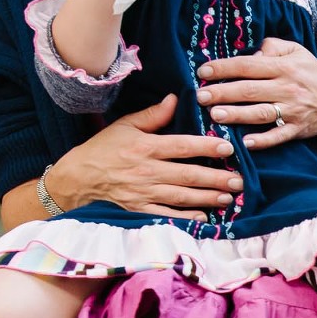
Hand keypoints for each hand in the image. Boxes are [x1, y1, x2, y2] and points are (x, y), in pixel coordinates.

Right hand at [48, 95, 240, 219]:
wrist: (78, 177)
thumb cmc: (104, 148)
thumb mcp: (126, 125)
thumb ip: (153, 115)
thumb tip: (176, 99)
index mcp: (146, 147)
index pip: (182, 146)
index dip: (206, 147)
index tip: (228, 148)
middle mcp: (147, 171)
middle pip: (187, 175)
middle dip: (216, 178)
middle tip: (238, 180)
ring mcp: (144, 193)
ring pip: (182, 197)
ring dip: (207, 197)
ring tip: (228, 197)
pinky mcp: (140, 210)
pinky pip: (167, 216)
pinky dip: (186, 218)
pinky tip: (205, 218)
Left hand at [195, 38, 316, 149]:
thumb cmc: (312, 75)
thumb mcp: (297, 52)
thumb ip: (273, 46)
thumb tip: (252, 51)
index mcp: (283, 67)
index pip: (248, 65)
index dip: (224, 68)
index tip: (203, 71)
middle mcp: (287, 88)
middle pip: (250, 90)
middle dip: (223, 93)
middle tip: (201, 96)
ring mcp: (292, 111)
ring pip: (260, 113)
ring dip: (237, 114)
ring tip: (215, 115)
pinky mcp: (297, 130)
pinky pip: (278, 136)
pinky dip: (263, 141)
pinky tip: (245, 142)